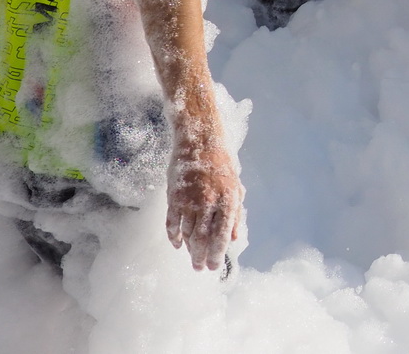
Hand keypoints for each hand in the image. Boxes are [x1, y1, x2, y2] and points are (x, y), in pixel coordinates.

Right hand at [166, 135, 242, 271]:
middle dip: (201, 257)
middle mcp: (209, 203)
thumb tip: (235, 238)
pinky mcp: (174, 196)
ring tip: (191, 259)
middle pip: (203, 239)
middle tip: (200, 269)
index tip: (214, 267)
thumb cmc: (222, 164)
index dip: (217, 254)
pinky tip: (177, 244)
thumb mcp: (236, 187)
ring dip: (189, 249)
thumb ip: (235, 213)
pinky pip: (172, 223)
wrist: (200, 141)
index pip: (222, 236)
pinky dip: (173, 237)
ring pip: (187, 233)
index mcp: (227, 200)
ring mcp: (190, 200)